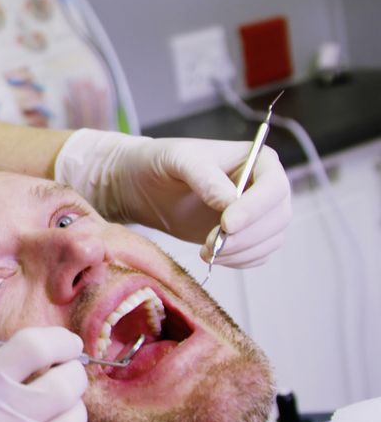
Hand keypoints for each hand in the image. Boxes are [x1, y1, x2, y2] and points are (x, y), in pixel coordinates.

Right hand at [0, 327, 86, 421]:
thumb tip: (29, 356)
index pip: (35, 348)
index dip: (59, 340)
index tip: (67, 342)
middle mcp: (8, 413)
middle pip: (66, 381)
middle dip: (72, 371)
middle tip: (66, 370)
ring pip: (76, 416)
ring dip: (71, 405)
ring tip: (55, 405)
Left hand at [54, 129, 291, 267]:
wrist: (143, 184)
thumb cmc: (162, 162)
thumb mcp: (179, 160)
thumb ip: (205, 178)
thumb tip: (230, 203)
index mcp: (259, 160)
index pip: (274, 188)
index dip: (255, 209)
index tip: (227, 224)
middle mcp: (265, 187)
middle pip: (278, 218)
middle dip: (246, 236)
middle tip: (210, 243)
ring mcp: (258, 214)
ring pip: (270, 241)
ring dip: (241, 252)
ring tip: (205, 251)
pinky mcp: (245, 237)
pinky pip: (256, 256)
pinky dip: (238, 261)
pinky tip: (211, 255)